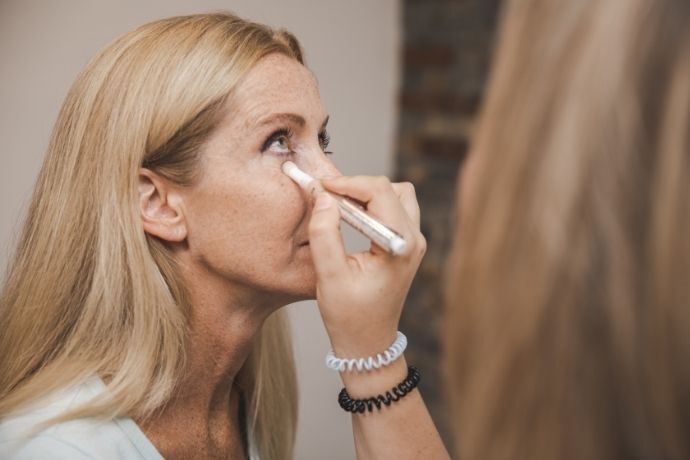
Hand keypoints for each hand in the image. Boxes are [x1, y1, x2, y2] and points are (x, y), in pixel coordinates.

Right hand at [307, 175, 425, 357]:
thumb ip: (325, 234)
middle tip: (327, 197)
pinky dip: (370, 206)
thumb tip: (323, 197)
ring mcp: (413, 242)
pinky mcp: (405, 245)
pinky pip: (393, 210)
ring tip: (339, 209)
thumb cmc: (349, 316)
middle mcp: (413, 240)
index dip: (347, 183)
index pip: (380, 192)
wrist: (367, 343)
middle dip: (357, 186)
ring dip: (366, 195)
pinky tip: (348, 219)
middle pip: (392, 189)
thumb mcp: (329, 276)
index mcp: (400, 246)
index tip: (319, 186)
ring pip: (397, 195)